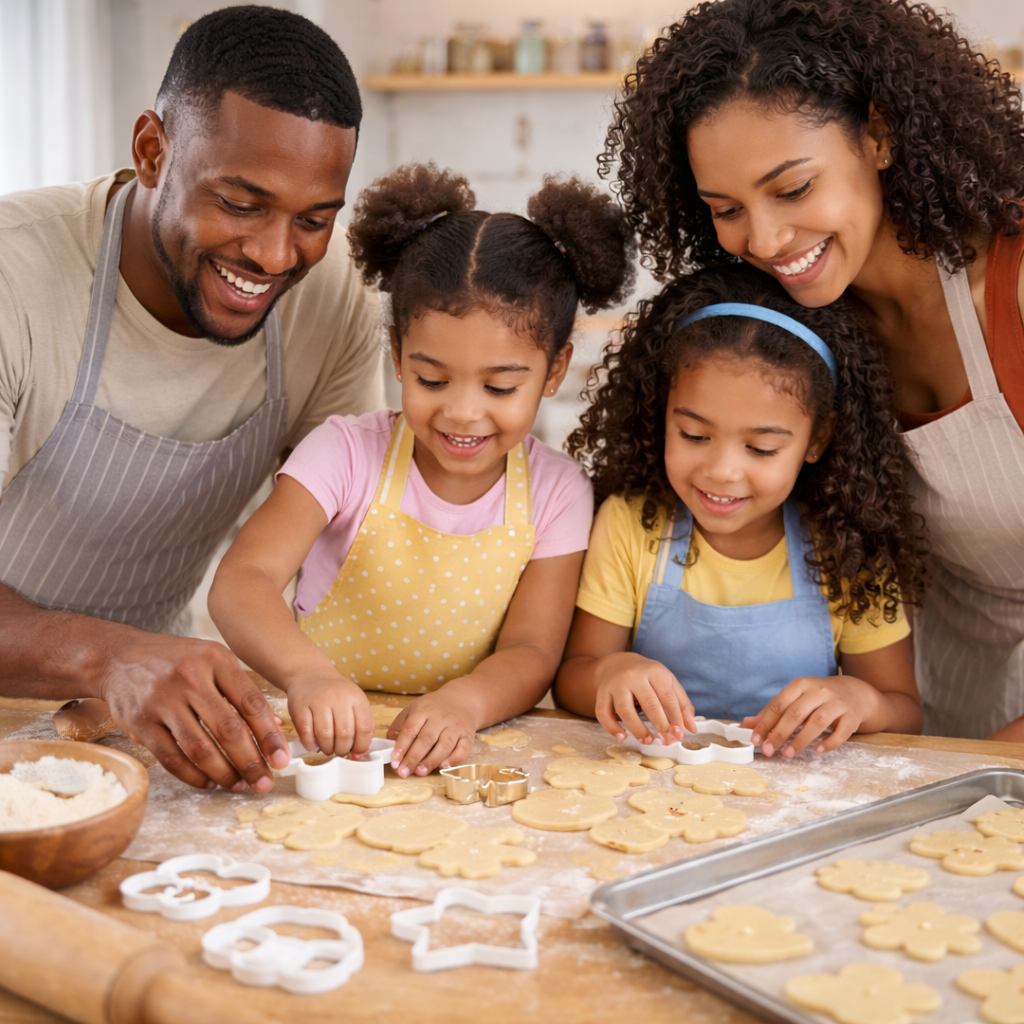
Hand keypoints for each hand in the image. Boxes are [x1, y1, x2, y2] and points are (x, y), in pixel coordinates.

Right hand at [98, 633, 289, 791]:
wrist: (119, 657)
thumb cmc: (176, 660)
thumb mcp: (213, 660)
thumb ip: (241, 690)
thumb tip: (273, 726)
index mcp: (215, 660)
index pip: (251, 703)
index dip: (269, 735)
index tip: (281, 759)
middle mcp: (189, 678)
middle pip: (228, 729)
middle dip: (250, 761)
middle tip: (264, 782)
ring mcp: (162, 701)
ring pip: (200, 748)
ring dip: (223, 773)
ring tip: (239, 785)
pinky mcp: (140, 723)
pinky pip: (171, 758)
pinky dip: (193, 776)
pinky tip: (209, 782)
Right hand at [287, 674, 374, 758]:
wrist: (311, 675)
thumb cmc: (336, 694)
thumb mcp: (355, 703)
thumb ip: (362, 725)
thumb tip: (360, 754)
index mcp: (356, 698)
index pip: (365, 728)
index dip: (361, 746)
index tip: (356, 753)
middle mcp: (338, 697)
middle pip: (344, 734)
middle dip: (342, 749)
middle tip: (339, 751)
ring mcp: (318, 701)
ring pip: (325, 735)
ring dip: (327, 748)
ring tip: (327, 748)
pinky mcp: (300, 706)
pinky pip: (306, 732)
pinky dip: (310, 744)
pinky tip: (314, 744)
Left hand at [387, 691, 476, 776]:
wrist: (462, 700)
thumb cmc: (433, 708)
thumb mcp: (413, 709)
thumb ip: (400, 725)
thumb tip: (389, 743)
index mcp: (424, 710)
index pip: (410, 729)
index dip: (401, 746)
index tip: (394, 761)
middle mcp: (440, 718)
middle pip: (426, 739)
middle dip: (413, 757)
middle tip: (403, 772)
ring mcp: (455, 727)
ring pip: (444, 745)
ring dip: (431, 760)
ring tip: (419, 772)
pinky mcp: (467, 735)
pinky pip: (463, 749)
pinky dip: (454, 759)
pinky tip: (443, 766)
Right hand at [592, 652, 696, 743]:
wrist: (618, 663)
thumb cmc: (647, 676)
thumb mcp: (668, 682)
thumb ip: (682, 703)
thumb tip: (691, 728)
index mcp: (653, 671)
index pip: (667, 697)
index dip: (675, 718)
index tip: (679, 734)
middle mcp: (633, 676)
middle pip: (649, 704)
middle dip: (660, 725)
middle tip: (666, 740)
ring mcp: (616, 684)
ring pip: (625, 710)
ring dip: (637, 729)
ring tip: (648, 741)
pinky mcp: (601, 693)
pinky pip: (603, 713)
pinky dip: (611, 727)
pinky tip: (622, 737)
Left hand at [744, 675, 881, 756]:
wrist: (854, 692)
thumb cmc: (818, 697)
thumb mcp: (796, 698)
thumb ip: (773, 711)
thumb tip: (747, 724)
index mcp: (801, 685)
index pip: (779, 704)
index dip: (765, 723)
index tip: (755, 738)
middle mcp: (819, 691)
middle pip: (796, 713)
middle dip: (779, 733)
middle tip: (768, 750)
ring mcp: (837, 703)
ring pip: (818, 722)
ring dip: (801, 740)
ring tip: (787, 754)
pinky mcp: (851, 716)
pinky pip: (841, 732)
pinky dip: (829, 742)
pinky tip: (817, 751)